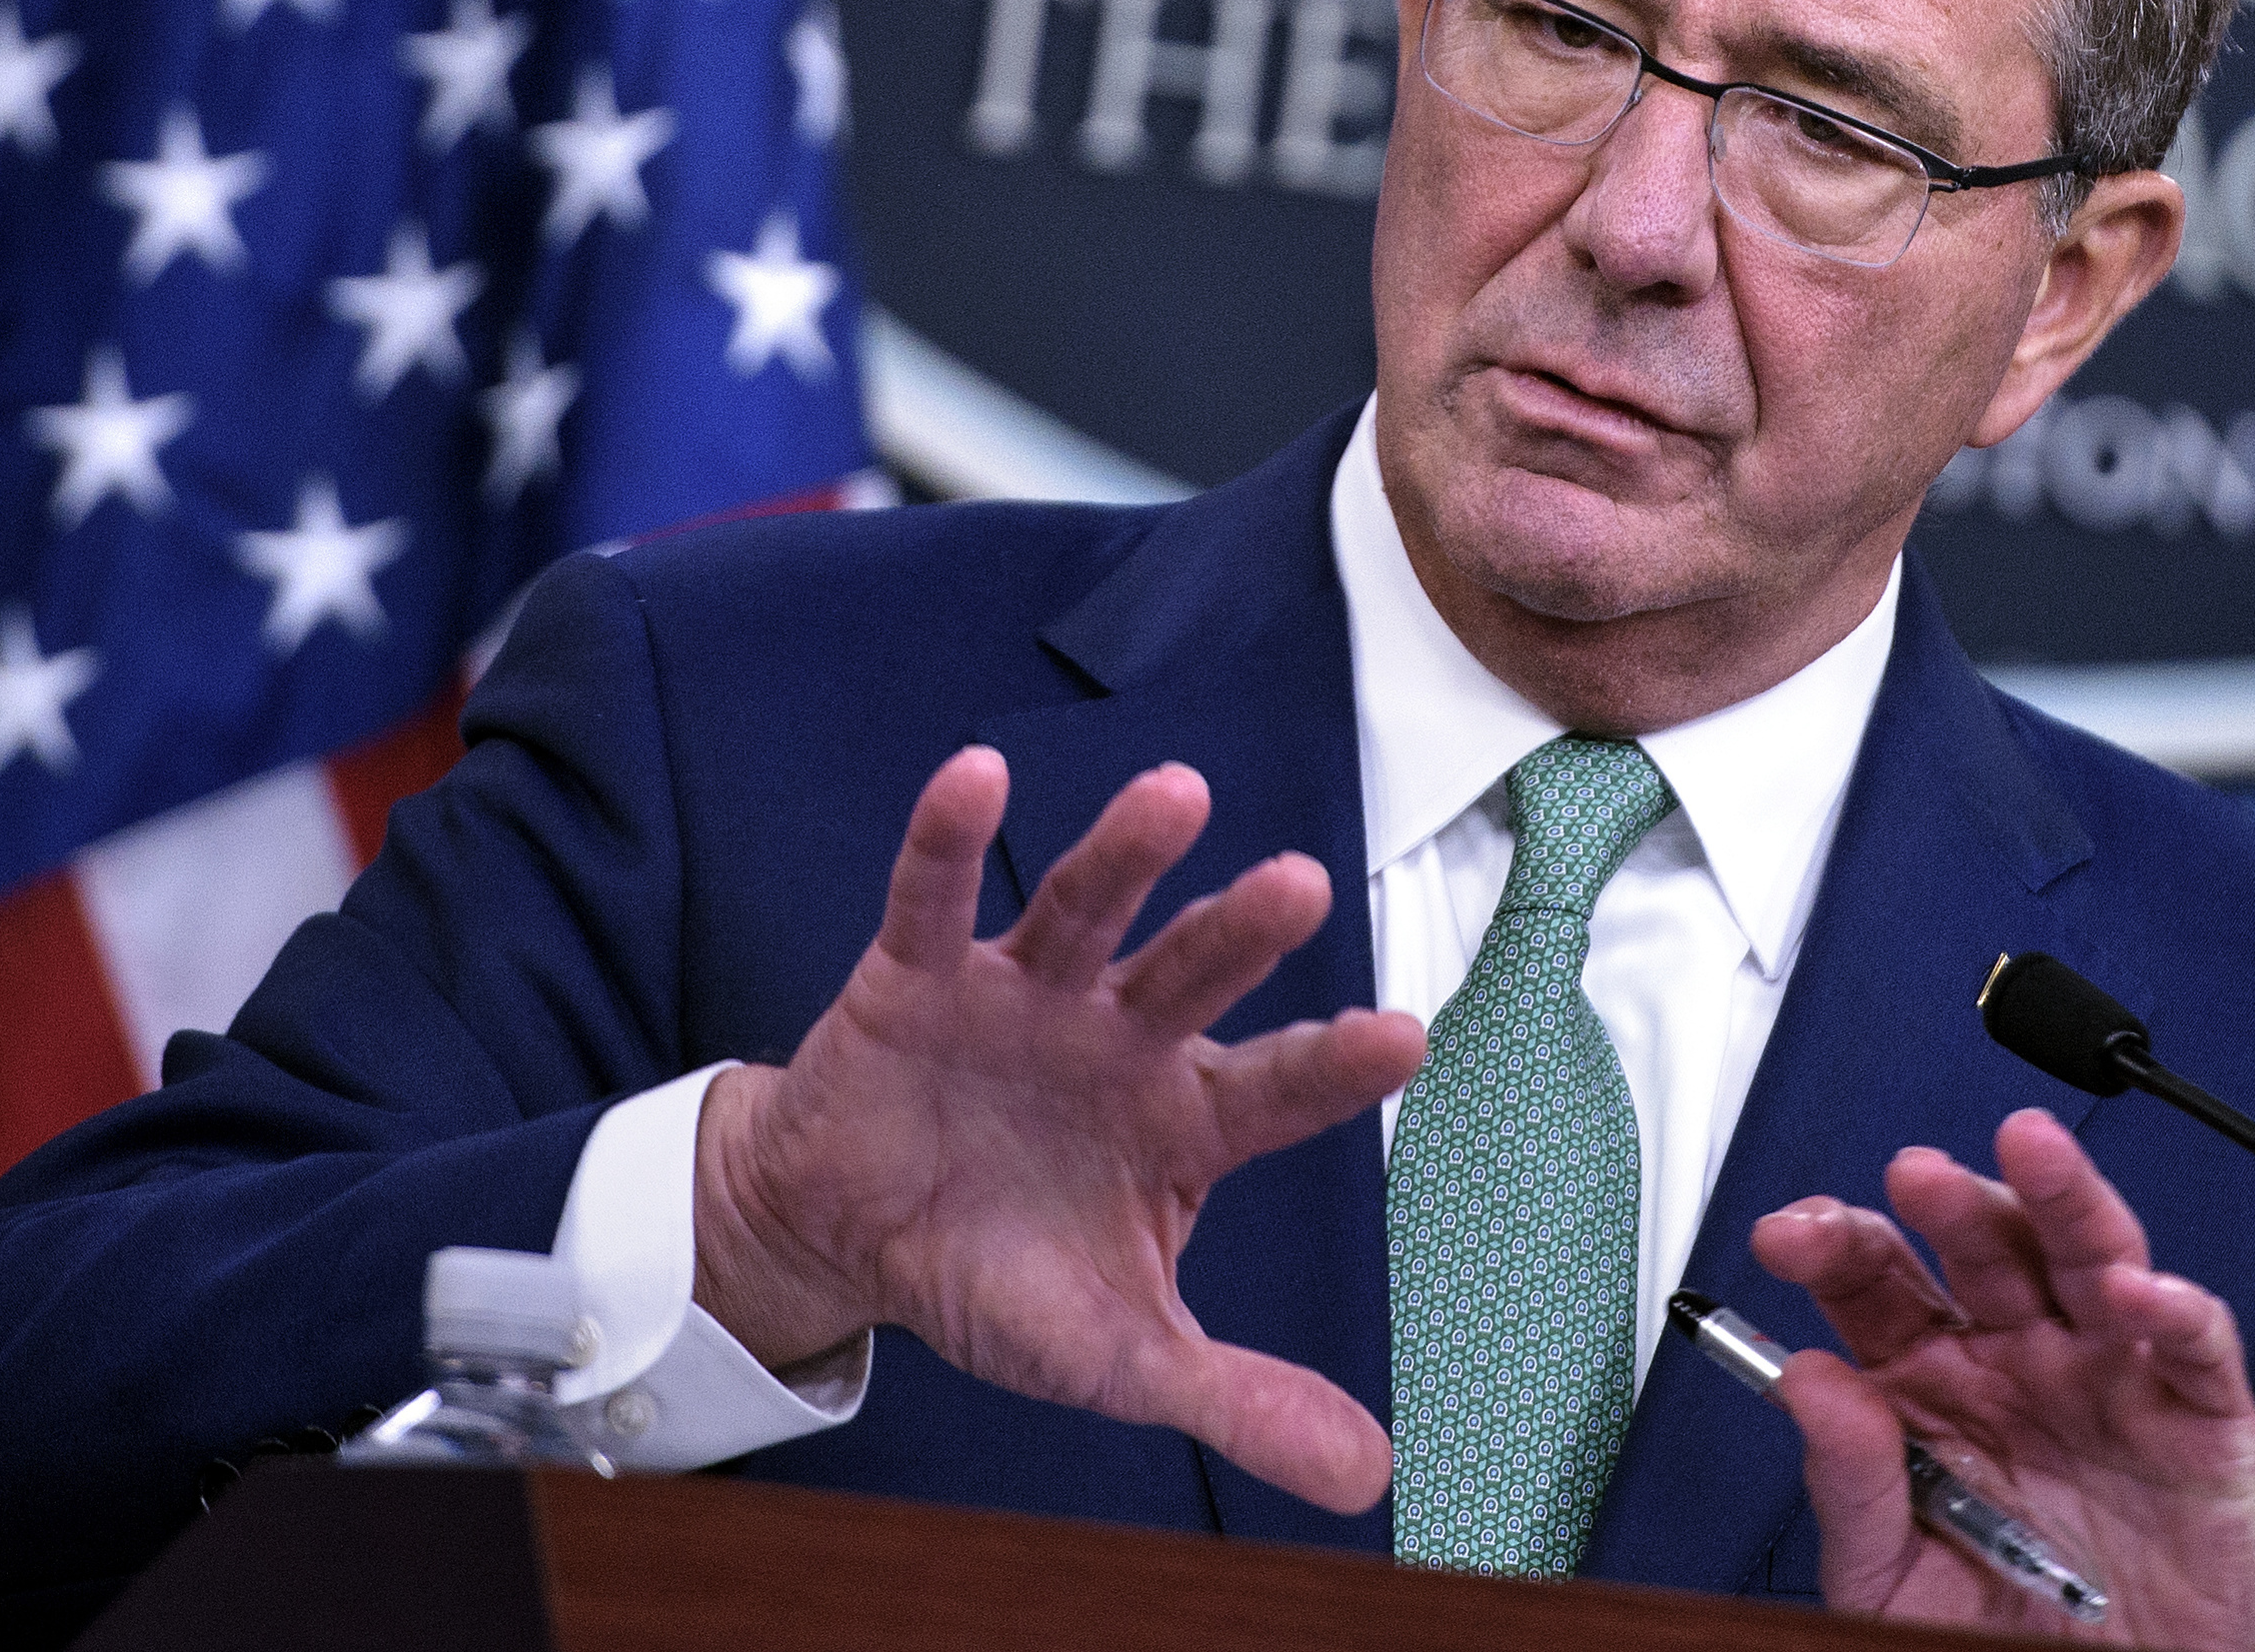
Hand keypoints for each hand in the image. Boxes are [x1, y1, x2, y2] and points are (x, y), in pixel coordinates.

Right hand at [691, 746, 1427, 1509]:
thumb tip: (1373, 1479)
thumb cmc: (1001, 1275)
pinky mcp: (917, 976)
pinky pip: (933, 897)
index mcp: (1182, 1119)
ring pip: (1084, 909)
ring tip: (1177, 795)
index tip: (1407, 1035)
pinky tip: (977, 775)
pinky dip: (949, 837)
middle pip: (1192, 973)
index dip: (1334, 1063)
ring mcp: (1022, 995)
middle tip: (1300, 882)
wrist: (847, 1243)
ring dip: (1126, 853)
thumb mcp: (1119, 1354)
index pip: (1277, 1086)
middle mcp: (1118, 1036)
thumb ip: (1239, 1399)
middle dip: (1241, 931)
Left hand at [1751, 1110, 2254, 1649]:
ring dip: (2062, 1196)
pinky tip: (2134, 1291)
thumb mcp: (1891, 1574)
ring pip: (2089, 1255)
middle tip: (1915, 1177)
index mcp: (1932, 1381)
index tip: (1789, 1236)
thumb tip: (1805, 1378)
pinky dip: (2174, 1306)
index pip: (1876, 1281)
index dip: (1835, 1242)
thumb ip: (1849, 1484)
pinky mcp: (2200, 1419)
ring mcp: (2109, 1376)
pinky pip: (2195, 1344)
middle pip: (1983, 1245)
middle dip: (1950, 1199)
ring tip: (2030, 1152)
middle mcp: (2019, 1358)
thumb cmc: (1996, 1627)